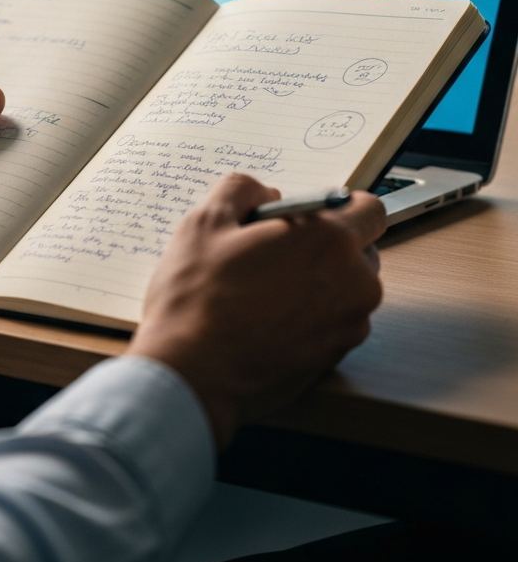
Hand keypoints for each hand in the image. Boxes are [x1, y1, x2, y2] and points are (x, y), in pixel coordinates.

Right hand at [129, 173, 384, 448]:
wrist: (191, 372)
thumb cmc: (197, 297)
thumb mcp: (206, 221)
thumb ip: (243, 189)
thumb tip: (266, 193)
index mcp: (329, 240)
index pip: (370, 209)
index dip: (338, 207)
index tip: (307, 216)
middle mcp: (353, 283)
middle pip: (360, 250)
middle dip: (324, 246)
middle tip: (272, 252)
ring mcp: (347, 325)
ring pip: (347, 288)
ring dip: (318, 282)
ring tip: (263, 289)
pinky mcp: (335, 358)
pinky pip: (334, 322)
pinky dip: (310, 316)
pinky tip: (266, 319)